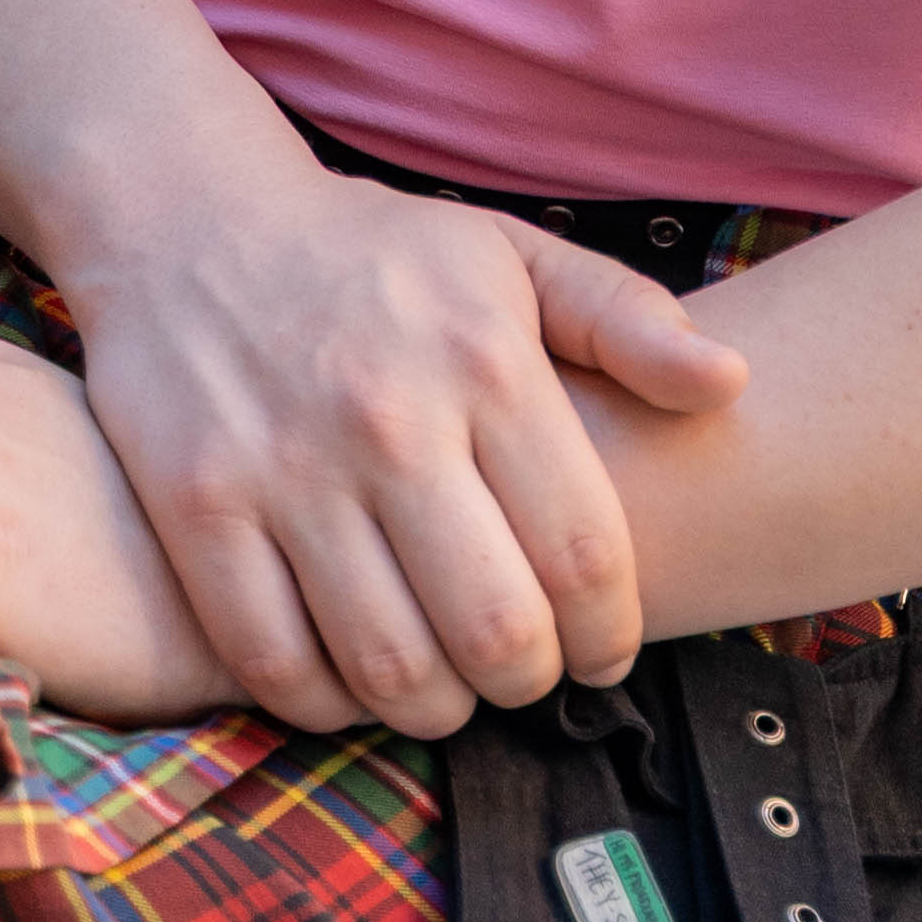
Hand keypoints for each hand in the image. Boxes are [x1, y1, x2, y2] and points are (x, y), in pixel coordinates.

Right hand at [49, 168, 749, 734]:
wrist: (188, 214)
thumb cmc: (374, 254)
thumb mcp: (509, 255)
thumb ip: (625, 319)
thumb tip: (732, 381)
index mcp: (484, 358)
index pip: (583, 553)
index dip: (609, 635)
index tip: (604, 652)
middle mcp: (389, 416)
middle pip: (496, 630)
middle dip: (530, 681)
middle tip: (525, 673)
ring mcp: (284, 466)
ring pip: (389, 664)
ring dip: (436, 707)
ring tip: (449, 686)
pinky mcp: (197, 505)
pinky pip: (274, 661)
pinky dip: (326, 701)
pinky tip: (351, 677)